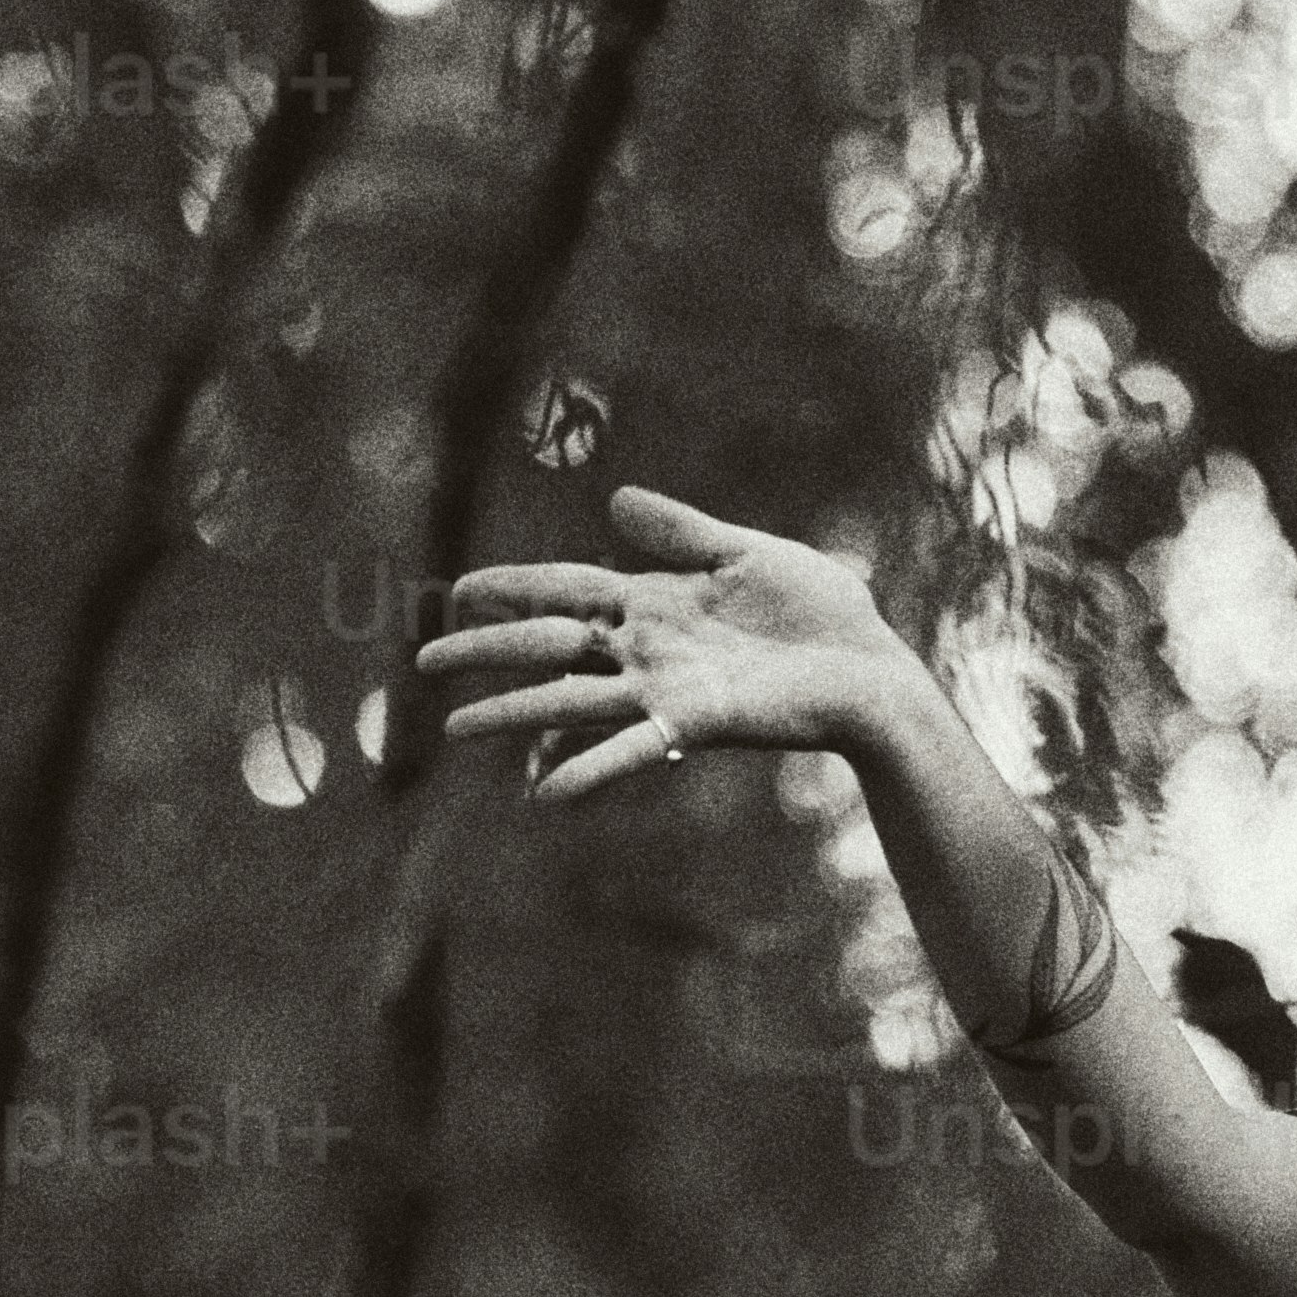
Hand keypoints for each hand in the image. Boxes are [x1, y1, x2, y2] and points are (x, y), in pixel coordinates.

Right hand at [418, 481, 906, 799]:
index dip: (514, 589)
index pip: (567, 589)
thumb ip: (683, 532)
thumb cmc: (822, 615)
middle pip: (550, 647)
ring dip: (514, 714)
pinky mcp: (695, 725)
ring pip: (572, 701)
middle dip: (488, 654)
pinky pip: (631, 749)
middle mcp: (649, 651)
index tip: (460, 592)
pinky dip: (589, 770)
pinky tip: (543, 794)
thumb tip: (614, 502)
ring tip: (455, 729)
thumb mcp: (748, 553)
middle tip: (423, 662)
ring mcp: (666, 691)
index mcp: (656, 603)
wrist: (873, 671)